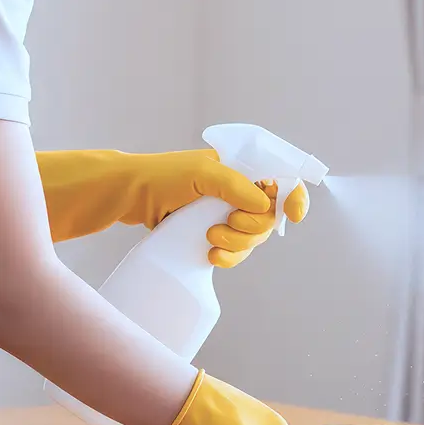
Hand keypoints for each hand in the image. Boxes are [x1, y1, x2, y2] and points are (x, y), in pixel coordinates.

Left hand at [36, 148, 309, 266]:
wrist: (130, 196)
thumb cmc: (162, 176)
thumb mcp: (201, 173)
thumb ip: (235, 186)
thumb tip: (267, 205)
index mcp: (239, 168)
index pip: (280, 179)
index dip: (293, 197)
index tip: (293, 215)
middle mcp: (236, 190)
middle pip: (269, 217)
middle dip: (253, 227)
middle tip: (227, 225)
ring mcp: (224, 213)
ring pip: (253, 237)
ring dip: (238, 243)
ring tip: (210, 240)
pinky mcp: (211, 233)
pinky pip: (235, 251)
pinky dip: (229, 256)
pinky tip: (212, 256)